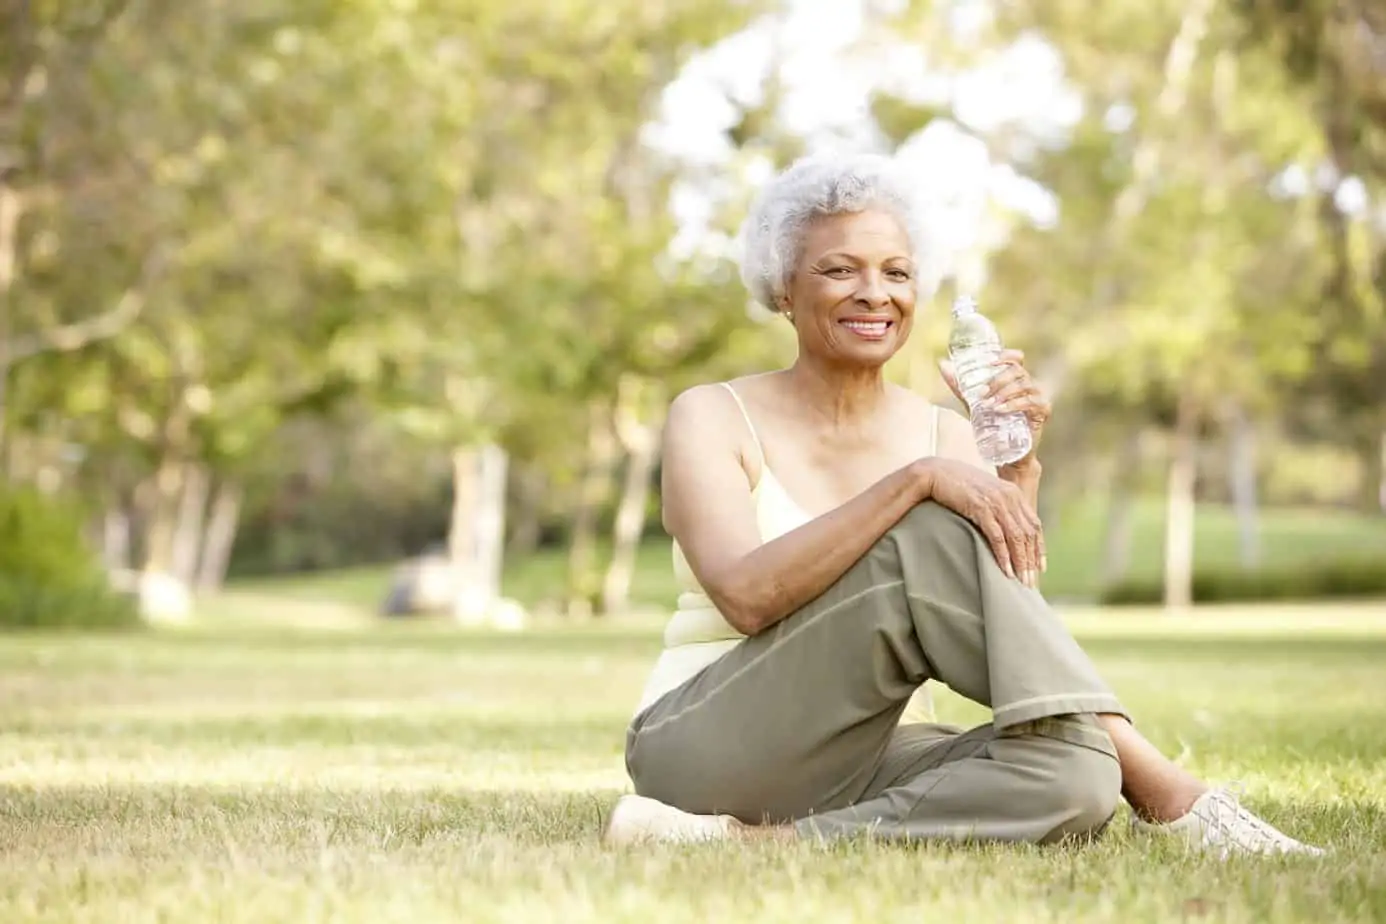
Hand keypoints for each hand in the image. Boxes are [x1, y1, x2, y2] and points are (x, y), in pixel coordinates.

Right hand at [923, 458, 1044, 587]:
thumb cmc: (958, 485)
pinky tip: (1005, 569)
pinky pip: (998, 536)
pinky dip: (1003, 555)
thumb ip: (999, 507)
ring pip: (1016, 537)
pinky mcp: (981, 508)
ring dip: (1020, 562)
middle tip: (1030, 582)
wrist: (937, 472)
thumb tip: (1006, 529)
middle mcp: (1010, 497)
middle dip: (1031, 560)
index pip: (1034, 525)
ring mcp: (996, 502)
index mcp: (1013, 493)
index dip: (1039, 548)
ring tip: (1020, 581)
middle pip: (1028, 534)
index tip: (1040, 568)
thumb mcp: (986, 493)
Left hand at [938, 349, 1051, 463]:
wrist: (1005, 452)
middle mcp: (1028, 384)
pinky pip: (1032, 402)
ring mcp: (1038, 396)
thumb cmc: (991, 424)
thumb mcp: (973, 403)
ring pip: (1024, 385)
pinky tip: (1001, 410)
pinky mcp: (1043, 411)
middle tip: (982, 393)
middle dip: (998, 380)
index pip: (1017, 358)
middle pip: (1017, 370)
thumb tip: (942, 364)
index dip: (1006, 356)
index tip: (990, 362)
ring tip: (989, 405)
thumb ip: (960, 386)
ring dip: (1004, 393)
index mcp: (1014, 379)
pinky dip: (1015, 404)